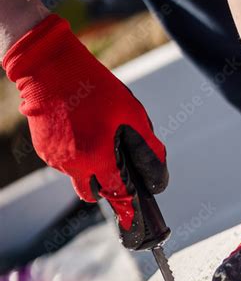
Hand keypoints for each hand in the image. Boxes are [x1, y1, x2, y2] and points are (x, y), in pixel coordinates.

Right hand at [3, 15, 167, 247]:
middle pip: (99, 195)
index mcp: (100, 157)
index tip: (142, 211)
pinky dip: (78, 156)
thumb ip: (147, 146)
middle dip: (112, 190)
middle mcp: (76, 165)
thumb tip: (156, 173)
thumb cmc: (96, 88)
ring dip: (94, 170)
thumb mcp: (132, 113)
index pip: (123, 195)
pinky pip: (67, 164)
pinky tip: (81, 132)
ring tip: (99, 141)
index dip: (136, 203)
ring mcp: (58, 160)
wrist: (50, 68)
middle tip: (122, 176)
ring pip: (82, 179)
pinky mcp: (44, 152)